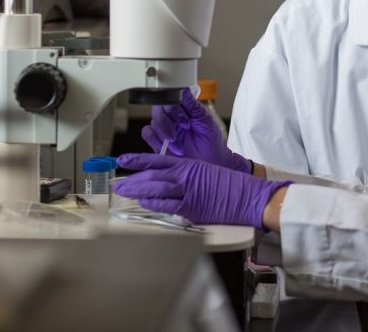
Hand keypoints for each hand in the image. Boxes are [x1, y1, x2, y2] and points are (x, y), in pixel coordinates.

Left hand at [114, 153, 289, 229]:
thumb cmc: (230, 185)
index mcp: (190, 164)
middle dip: (133, 179)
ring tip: (124, 192)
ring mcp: (189, 191)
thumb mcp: (206, 172)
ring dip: (137, 190)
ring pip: (156, 188)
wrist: (249, 196)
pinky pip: (167, 205)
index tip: (123, 160)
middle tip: (118, 183)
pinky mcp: (192, 207)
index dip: (138, 159)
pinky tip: (143, 203)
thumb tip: (167, 181)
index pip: (158, 160)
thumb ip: (186, 175)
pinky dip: (154, 204)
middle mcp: (186, 175)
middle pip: (152, 175)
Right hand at [142, 87, 250, 173]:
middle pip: (158, 109)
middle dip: (168, 119)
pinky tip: (169, 147)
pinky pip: (148, 134)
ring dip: (165, 132)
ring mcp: (164, 129)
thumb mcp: (205, 121)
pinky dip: (156, 140)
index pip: (170, 98)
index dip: (173, 105)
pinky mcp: (158, 142)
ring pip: (153, 122)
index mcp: (184, 109)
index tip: (183, 115)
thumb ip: (193, 106)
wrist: (211, 162)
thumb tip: (184, 90)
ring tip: (179, 144)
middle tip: (182, 128)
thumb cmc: (211, 142)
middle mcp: (172, 118)